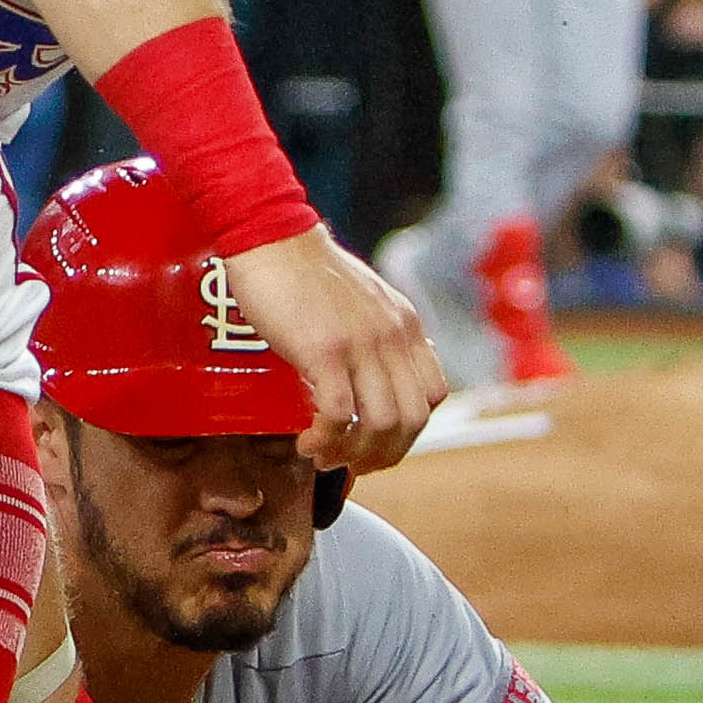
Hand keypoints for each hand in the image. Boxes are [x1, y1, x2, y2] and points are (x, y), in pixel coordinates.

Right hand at [215, 224, 445, 473]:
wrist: (270, 237)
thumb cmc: (303, 268)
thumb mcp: (362, 299)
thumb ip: (376, 333)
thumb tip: (373, 374)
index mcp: (405, 325)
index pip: (432, 395)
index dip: (408, 431)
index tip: (376, 443)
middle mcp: (392, 337)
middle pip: (412, 420)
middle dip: (383, 455)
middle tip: (351, 464)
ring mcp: (361, 344)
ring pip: (379, 425)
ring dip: (352, 454)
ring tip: (323, 456)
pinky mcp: (324, 351)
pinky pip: (339, 415)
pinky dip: (325, 440)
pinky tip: (305, 442)